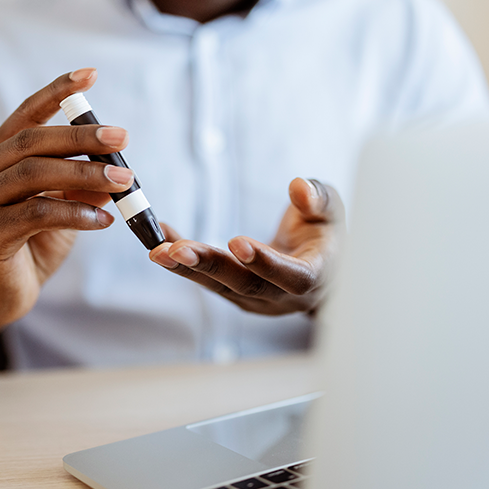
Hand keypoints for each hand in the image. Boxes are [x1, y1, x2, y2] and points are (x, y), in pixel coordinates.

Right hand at [0, 68, 134, 333]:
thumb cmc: (27, 247)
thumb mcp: (59, 211)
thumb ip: (78, 188)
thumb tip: (116, 170)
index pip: (26, 115)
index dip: (57, 93)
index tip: (91, 75)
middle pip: (33, 140)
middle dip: (82, 136)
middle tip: (122, 136)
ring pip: (34, 173)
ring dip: (85, 173)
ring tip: (125, 180)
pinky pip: (37, 213)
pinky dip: (76, 212)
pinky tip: (104, 219)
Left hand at [149, 178, 343, 315]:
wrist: (320, 273)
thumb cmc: (326, 235)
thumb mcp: (332, 211)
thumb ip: (319, 199)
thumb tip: (299, 187)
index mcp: (315, 276)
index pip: (292, 276)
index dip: (265, 262)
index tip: (237, 242)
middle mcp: (284, 297)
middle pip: (244, 284)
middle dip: (208, 265)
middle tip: (175, 248)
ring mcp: (258, 301)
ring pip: (220, 286)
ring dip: (186, 267)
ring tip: (156, 249)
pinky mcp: (237, 296)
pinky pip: (208, 280)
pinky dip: (184, 262)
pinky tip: (161, 242)